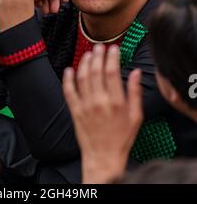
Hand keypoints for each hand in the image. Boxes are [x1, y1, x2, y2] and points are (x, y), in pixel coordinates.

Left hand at [63, 44, 142, 183]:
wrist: (104, 157)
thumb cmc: (121, 138)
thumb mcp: (136, 116)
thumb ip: (135, 92)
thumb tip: (136, 72)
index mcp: (116, 102)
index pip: (112, 71)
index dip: (112, 57)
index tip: (113, 48)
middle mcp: (99, 101)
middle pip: (96, 71)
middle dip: (98, 55)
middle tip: (99, 47)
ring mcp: (85, 106)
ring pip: (82, 77)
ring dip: (84, 63)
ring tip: (88, 54)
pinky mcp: (75, 111)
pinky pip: (69, 91)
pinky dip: (68, 79)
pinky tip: (69, 70)